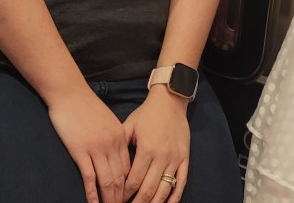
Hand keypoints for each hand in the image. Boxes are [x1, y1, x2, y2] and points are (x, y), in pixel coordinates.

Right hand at [48, 84, 130, 202]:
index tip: (127, 198)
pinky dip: (92, 193)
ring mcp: (96, 147)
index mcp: (120, 136)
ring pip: (107, 180)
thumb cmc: (86, 107)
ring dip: (109, 199)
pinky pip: (89, 177)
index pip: (128, 168)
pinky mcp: (80, 150)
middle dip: (121, 197)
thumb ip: (114, 137)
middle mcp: (112, 143)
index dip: (128, 186)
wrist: (70, 93)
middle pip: (120, 177)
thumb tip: (116, 157)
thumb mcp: (107, 121)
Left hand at [123, 88, 189, 202]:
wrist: (170, 100)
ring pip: (164, 190)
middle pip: (148, 190)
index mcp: (147, 149)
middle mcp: (162, 156)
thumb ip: (120, 147)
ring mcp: (175, 158)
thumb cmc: (147, 113)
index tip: (116, 200)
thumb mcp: (129, 126)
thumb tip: (108, 169)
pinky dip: (174, 198)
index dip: (123, 195)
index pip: (133, 181)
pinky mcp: (185, 158)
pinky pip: (181, 183)